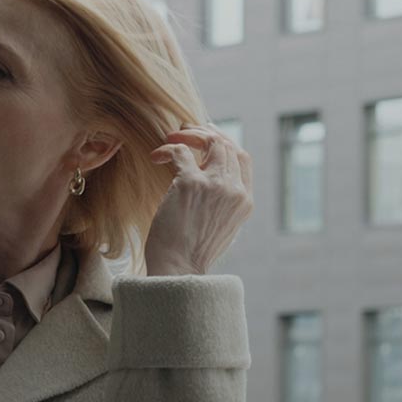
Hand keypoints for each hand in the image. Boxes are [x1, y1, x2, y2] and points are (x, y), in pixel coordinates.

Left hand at [144, 125, 252, 275]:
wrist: (178, 269)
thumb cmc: (191, 252)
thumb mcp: (219, 225)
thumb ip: (220, 200)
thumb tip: (204, 172)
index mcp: (245, 201)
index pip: (243, 158)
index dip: (224, 142)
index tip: (208, 138)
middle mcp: (235, 190)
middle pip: (227, 145)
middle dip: (206, 133)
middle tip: (185, 131)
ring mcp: (216, 185)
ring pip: (210, 142)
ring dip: (189, 135)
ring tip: (171, 137)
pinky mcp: (191, 183)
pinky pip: (180, 151)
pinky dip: (167, 148)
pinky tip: (156, 157)